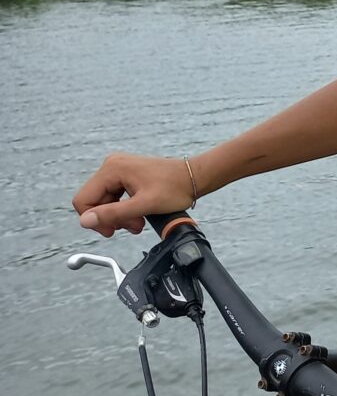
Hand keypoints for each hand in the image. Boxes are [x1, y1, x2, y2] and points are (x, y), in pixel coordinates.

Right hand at [72, 153, 196, 236]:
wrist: (194, 178)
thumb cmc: (175, 188)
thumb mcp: (143, 205)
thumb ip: (113, 214)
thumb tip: (85, 221)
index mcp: (112, 169)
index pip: (83, 200)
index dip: (95, 219)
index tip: (112, 230)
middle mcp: (112, 165)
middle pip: (95, 201)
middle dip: (112, 218)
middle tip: (132, 226)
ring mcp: (119, 169)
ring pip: (106, 202)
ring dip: (120, 216)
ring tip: (139, 223)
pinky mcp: (127, 175)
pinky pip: (116, 197)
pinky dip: (125, 210)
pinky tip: (139, 216)